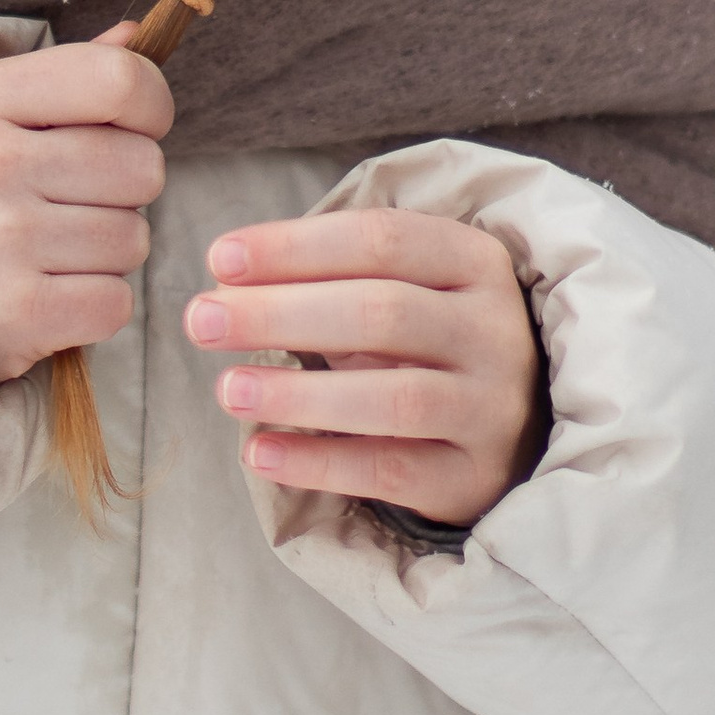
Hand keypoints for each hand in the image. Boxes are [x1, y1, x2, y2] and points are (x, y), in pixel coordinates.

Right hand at [0, 34, 171, 394]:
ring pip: (134, 238)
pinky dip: (93, 305)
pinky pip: (115, 303)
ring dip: (106, 250)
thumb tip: (139, 35)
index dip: (150, 105)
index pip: (120, 81)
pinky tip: (46, 293)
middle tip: (67, 201)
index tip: (130, 126)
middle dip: (122, 188)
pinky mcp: (11, 316)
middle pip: (142, 166)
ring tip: (46, 249)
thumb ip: (66, 72)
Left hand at [186, 206, 545, 527]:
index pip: (382, 238)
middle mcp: (493, 331)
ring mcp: (491, 407)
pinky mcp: (474, 476)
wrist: (514, 431)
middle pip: (382, 312)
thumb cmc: (427, 341)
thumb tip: (224, 282)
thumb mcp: (400, 289)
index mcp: (475, 262)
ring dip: (298, 393)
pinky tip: (260, 453)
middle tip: (200, 320)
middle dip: (280, 314)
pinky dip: (320, 462)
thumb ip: (326, 278)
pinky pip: (391, 470)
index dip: (295, 246)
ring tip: (226, 389)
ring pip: (393, 397)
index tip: (219, 259)